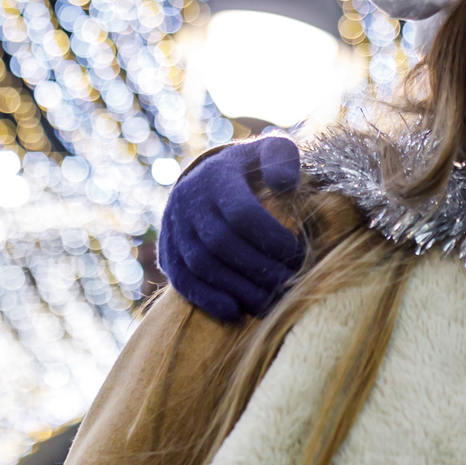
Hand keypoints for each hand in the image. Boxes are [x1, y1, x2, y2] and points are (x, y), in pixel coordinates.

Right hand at [157, 135, 304, 321]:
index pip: (241, 212)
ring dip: (235, 288)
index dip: (271, 238)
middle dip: (257, 269)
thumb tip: (284, 183)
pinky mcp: (167, 251)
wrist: (210, 178)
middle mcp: (188, 199)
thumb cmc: (254, 168)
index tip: (298, 254)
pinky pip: (180, 279)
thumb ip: (282, 159)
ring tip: (268, 304)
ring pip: (200, 264)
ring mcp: (173, 226)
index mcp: (216, 175)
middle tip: (288, 286)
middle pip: (220, 243)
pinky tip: (234, 313)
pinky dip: (206, 299)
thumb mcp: (272, 151)